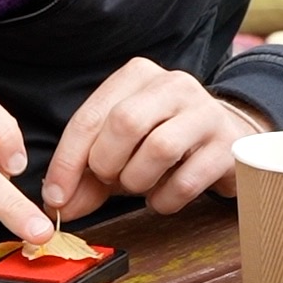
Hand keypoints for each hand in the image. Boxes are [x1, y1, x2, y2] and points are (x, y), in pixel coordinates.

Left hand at [39, 59, 265, 218]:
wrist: (228, 138)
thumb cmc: (163, 140)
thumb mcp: (120, 148)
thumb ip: (87, 175)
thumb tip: (59, 206)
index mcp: (137, 76)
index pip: (91, 116)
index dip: (67, 162)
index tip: (55, 197)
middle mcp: (173, 84)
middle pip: (125, 123)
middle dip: (107, 164)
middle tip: (110, 181)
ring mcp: (205, 112)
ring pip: (158, 149)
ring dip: (137, 181)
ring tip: (140, 185)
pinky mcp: (227, 146)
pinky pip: (186, 181)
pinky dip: (164, 200)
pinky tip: (163, 195)